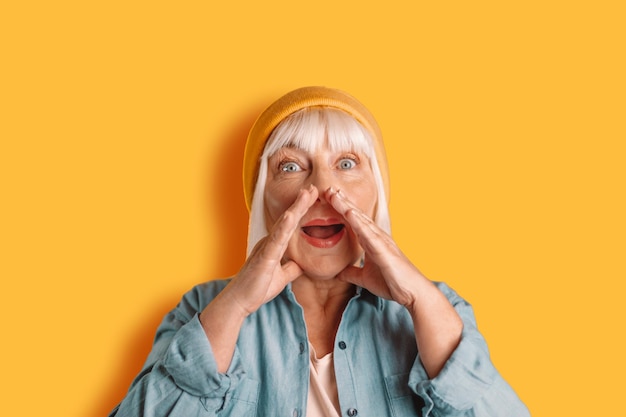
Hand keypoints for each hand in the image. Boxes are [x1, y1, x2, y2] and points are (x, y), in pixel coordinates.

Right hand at [225, 185, 317, 316]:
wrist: (239, 302)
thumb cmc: (256, 289)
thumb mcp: (281, 278)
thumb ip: (291, 269)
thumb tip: (302, 264)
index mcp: (274, 245)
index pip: (291, 225)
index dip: (301, 210)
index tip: (312, 196)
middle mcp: (269, 242)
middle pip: (288, 219)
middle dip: (301, 202)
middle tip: (312, 187)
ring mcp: (266, 248)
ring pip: (284, 224)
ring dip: (296, 208)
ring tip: (306, 193)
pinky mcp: (264, 257)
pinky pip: (276, 240)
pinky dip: (284, 227)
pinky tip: (292, 215)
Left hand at [325, 187, 423, 308]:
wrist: (412, 293)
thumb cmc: (392, 283)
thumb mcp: (364, 278)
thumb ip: (352, 273)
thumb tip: (338, 273)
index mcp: (371, 242)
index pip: (353, 222)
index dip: (341, 210)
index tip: (328, 199)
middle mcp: (376, 237)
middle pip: (356, 216)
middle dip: (342, 202)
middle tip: (328, 188)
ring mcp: (381, 241)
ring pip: (361, 220)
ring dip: (347, 207)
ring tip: (335, 194)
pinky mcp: (384, 250)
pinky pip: (369, 234)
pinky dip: (358, 223)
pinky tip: (349, 213)